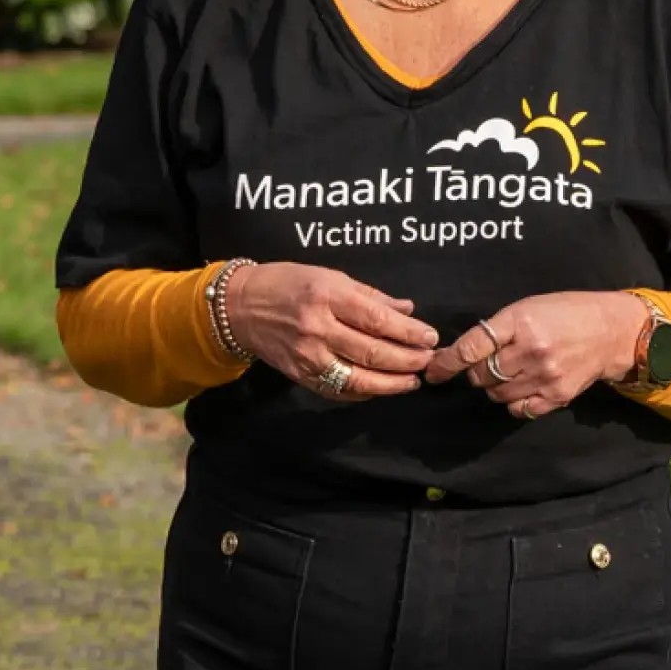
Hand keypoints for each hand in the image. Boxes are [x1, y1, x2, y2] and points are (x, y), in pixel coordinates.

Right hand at [227, 262, 438, 398]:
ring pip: (358, 379)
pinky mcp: (300, 375)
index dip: (409, 332)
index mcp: (327, 296)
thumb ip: (369, 295)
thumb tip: (407, 309)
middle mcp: (318, 328)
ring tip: (412, 381)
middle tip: (428, 361)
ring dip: (391, 384)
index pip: (377, 319)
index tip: (430, 337)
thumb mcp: (328, 276)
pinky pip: (337, 390)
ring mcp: (308, 356)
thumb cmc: (287, 283)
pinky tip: (380, 388)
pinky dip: (363, 393)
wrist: (240, 307)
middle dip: (407, 359)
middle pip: (372, 352)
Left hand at [421, 291, 650, 418]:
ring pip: (497, 394)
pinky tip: (522, 388)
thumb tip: (458, 353)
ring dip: (494, 387)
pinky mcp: (558, 396)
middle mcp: (531, 350)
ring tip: (509, 372)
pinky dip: (513, 402)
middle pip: (481, 375)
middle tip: (487, 363)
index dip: (447, 363)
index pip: (471, 347)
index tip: (433, 372)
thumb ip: (496, 330)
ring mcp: (545, 375)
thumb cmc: (565, 313)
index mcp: (520, 322)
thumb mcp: (527, 308)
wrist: (612, 331)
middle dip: (476, 372)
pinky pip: (519, 409)